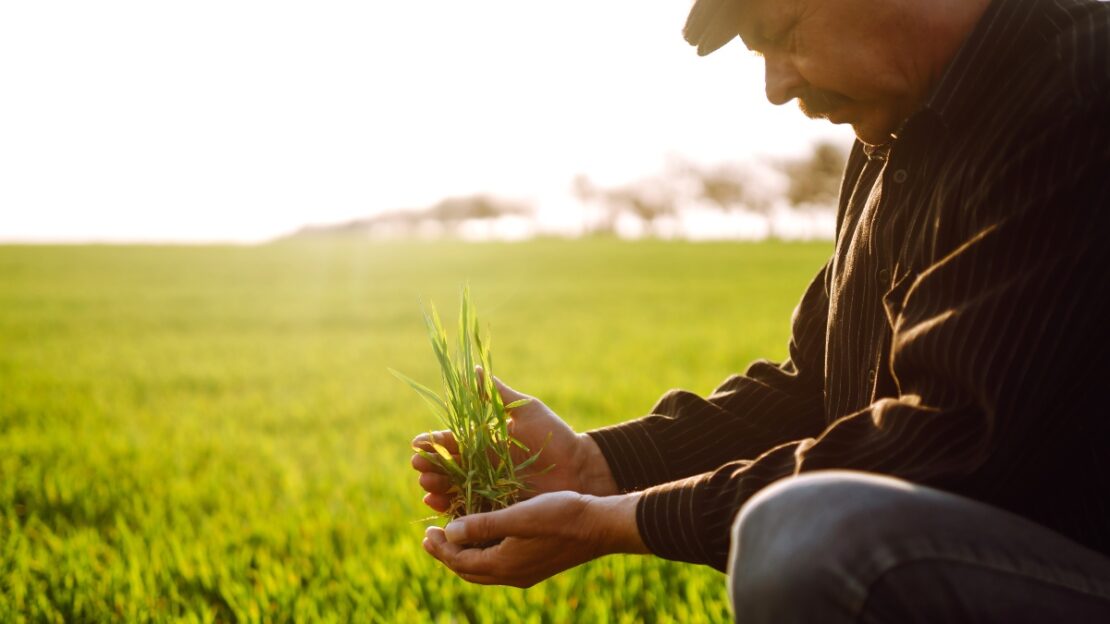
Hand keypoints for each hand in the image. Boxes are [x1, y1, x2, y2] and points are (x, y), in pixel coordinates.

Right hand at [411, 372, 616, 512]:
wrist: (580, 468)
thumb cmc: (555, 437)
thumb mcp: (526, 410)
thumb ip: (497, 395)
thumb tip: (473, 370)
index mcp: (485, 443)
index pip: (452, 442)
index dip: (434, 443)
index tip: (418, 443)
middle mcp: (482, 467)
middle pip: (448, 467)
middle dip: (431, 466)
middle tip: (418, 466)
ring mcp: (488, 489)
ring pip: (454, 488)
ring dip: (436, 487)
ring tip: (426, 485)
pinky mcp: (497, 509)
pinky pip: (469, 510)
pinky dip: (451, 508)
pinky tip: (437, 505)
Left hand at [422, 491, 645, 586]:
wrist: (600, 527)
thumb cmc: (560, 516)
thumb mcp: (518, 515)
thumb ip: (483, 524)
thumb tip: (450, 532)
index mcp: (504, 564)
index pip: (460, 560)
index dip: (441, 547)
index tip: (428, 532)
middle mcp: (512, 575)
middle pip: (469, 570)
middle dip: (448, 554)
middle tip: (432, 538)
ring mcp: (526, 573)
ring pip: (484, 570)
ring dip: (465, 555)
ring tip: (453, 538)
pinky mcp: (536, 566)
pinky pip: (499, 566)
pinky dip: (484, 554)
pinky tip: (486, 538)